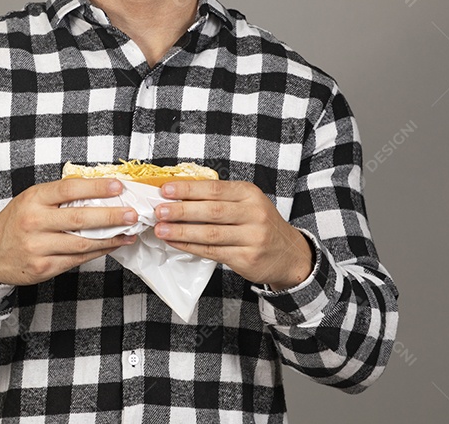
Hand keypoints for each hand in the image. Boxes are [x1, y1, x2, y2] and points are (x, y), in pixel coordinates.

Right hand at [0, 178, 137, 285]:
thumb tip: (100, 190)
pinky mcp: (43, 267)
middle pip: (80, 218)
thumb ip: (59, 196)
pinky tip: (112, 245)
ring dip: (110, 238)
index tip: (118, 187)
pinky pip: (78, 259)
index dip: (96, 187)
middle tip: (132, 214)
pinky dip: (99, 252)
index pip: (69, 189)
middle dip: (111, 216)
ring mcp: (38, 247)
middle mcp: (34, 222)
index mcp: (33, 199)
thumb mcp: (31, 200)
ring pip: (82, 243)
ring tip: (129, 232)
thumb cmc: (16, 222)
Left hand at [153, 179, 313, 290]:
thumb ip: (220, 198)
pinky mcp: (247, 258)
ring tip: (161, 229)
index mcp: (250, 194)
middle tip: (159, 210)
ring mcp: (252, 237)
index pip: (215, 189)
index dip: (188, 189)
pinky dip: (190, 246)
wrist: (289, 254)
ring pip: (210, 233)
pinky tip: (176, 242)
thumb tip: (180, 194)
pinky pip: (212, 252)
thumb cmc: (260, 224)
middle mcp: (253, 214)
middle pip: (211, 211)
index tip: (166, 189)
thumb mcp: (248, 203)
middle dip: (181, 210)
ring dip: (181, 231)